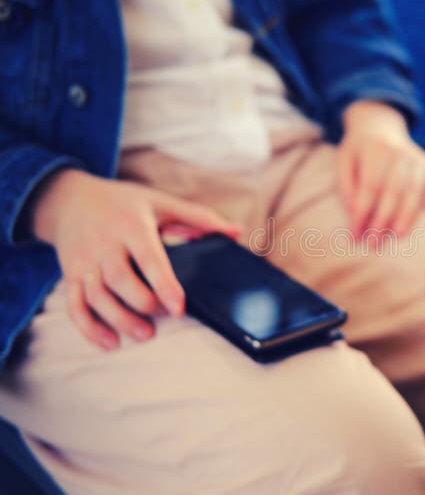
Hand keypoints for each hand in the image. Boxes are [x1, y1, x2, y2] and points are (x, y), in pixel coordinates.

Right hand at [31, 169, 240, 349]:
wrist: (70, 199)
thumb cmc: (125, 204)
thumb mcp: (161, 202)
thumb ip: (199, 218)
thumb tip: (237, 233)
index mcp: (132, 225)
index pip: (148, 258)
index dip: (163, 284)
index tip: (179, 308)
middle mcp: (105, 243)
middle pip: (120, 280)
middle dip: (142, 304)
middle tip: (162, 320)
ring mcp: (84, 260)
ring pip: (96, 295)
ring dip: (119, 319)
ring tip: (143, 334)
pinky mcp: (69, 274)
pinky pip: (74, 305)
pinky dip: (89, 327)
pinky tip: (110, 342)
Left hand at [337, 100, 424, 237]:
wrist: (378, 126)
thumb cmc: (357, 151)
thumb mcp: (344, 161)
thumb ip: (346, 186)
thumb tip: (354, 213)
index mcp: (374, 150)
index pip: (369, 187)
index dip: (363, 212)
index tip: (355, 234)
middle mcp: (397, 152)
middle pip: (392, 190)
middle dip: (383, 219)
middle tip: (374, 243)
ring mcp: (415, 156)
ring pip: (413, 188)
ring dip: (406, 214)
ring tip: (398, 235)